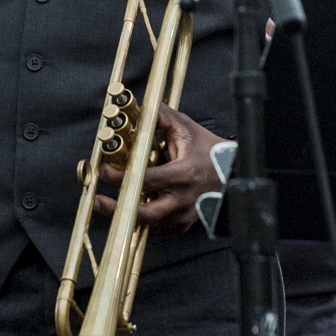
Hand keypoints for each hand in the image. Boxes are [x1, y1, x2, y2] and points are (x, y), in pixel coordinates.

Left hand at [94, 102, 223, 234]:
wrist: (237, 175)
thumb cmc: (213, 152)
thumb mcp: (188, 129)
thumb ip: (162, 117)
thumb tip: (142, 107)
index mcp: (182, 175)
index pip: (144, 180)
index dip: (121, 177)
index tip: (107, 170)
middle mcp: (182, 200)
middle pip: (144, 214)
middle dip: (116, 209)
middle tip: (98, 201)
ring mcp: (184, 215)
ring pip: (149, 225)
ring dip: (127, 216)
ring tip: (108, 206)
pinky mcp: (184, 224)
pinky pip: (158, 228)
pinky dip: (143, 220)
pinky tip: (131, 211)